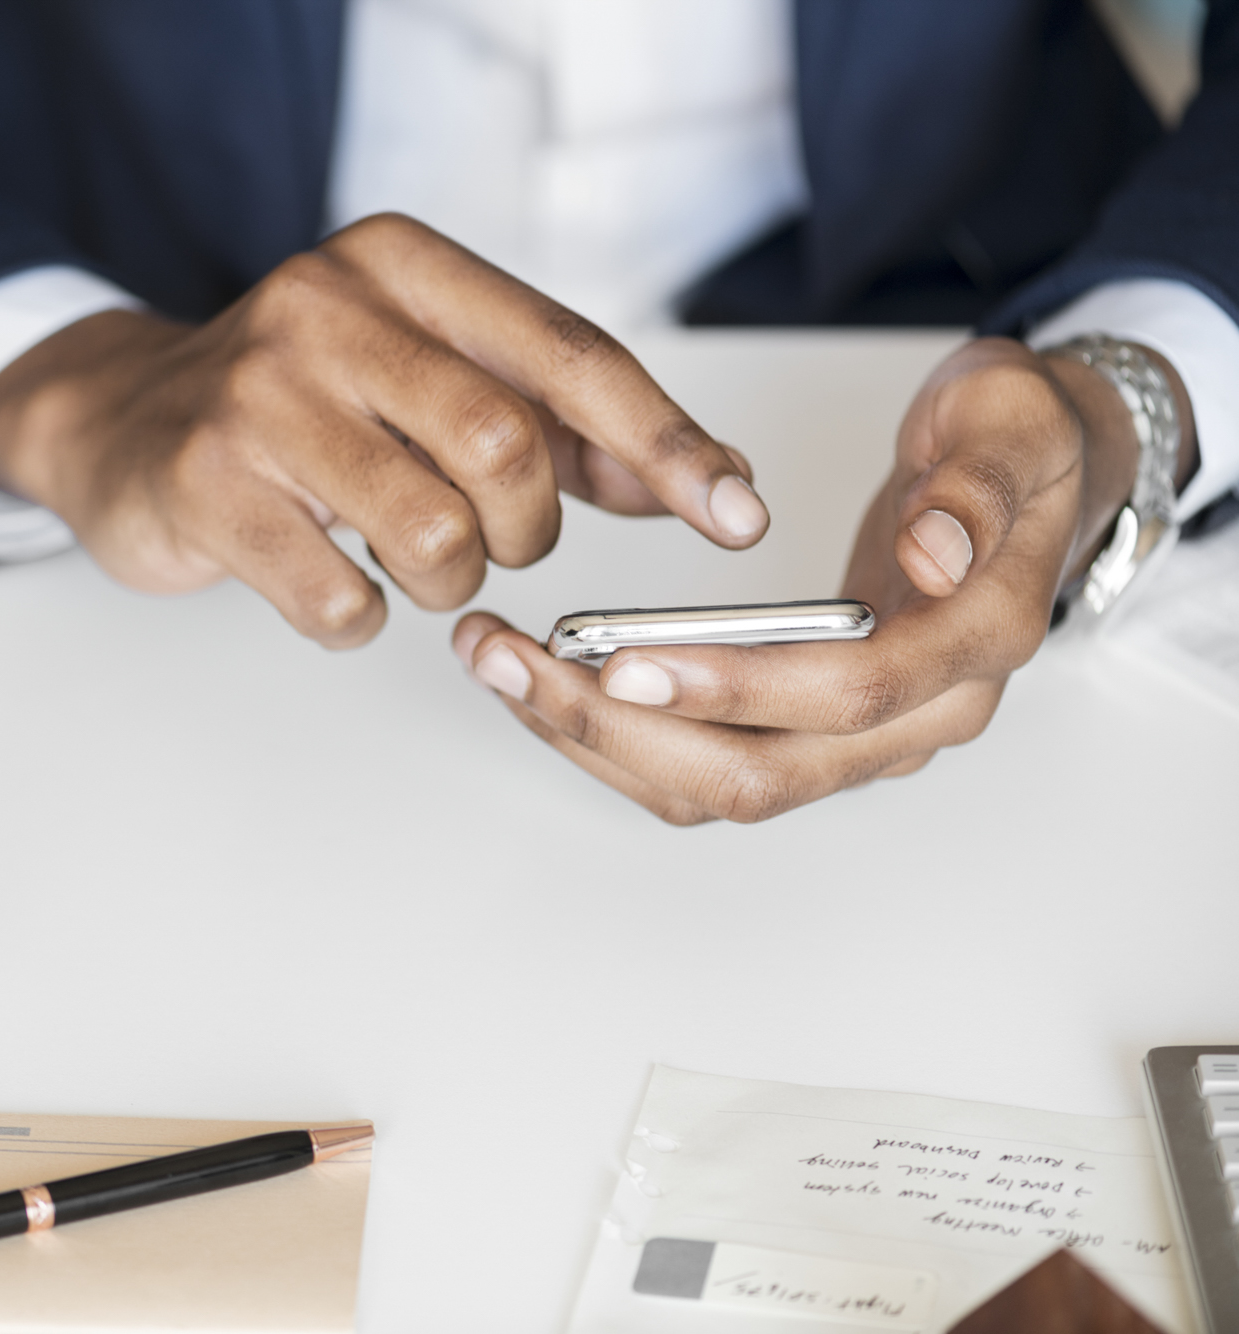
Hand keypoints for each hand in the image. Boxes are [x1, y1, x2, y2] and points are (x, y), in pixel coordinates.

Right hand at [0, 213, 768, 647]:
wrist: (121, 423)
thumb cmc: (301, 405)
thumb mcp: (428, 376)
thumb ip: (558, 421)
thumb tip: (699, 479)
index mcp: (399, 264)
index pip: (568, 355)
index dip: (666, 444)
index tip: (734, 514)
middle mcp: (324, 309)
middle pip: (506, 451)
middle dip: (523, 532)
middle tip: (489, 542)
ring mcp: (255, 397)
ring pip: (433, 536)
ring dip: (445, 583)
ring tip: (402, 561)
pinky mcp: (203, 485)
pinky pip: (341, 600)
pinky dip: (358, 619)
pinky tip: (329, 582)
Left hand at [455, 336, 1197, 822]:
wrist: (1030, 475)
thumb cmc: (1014, 443)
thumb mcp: (1010, 420)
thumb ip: (974, 486)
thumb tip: (934, 554)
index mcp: (975, 644)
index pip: (849, 697)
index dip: (736, 688)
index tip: (625, 661)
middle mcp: (922, 716)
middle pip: (759, 772)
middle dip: (620, 729)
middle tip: (511, 661)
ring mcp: (864, 737)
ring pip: (717, 785)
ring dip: (597, 740)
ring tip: (498, 665)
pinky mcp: (811, 729)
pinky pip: (705, 764)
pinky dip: (617, 735)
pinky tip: (545, 681)